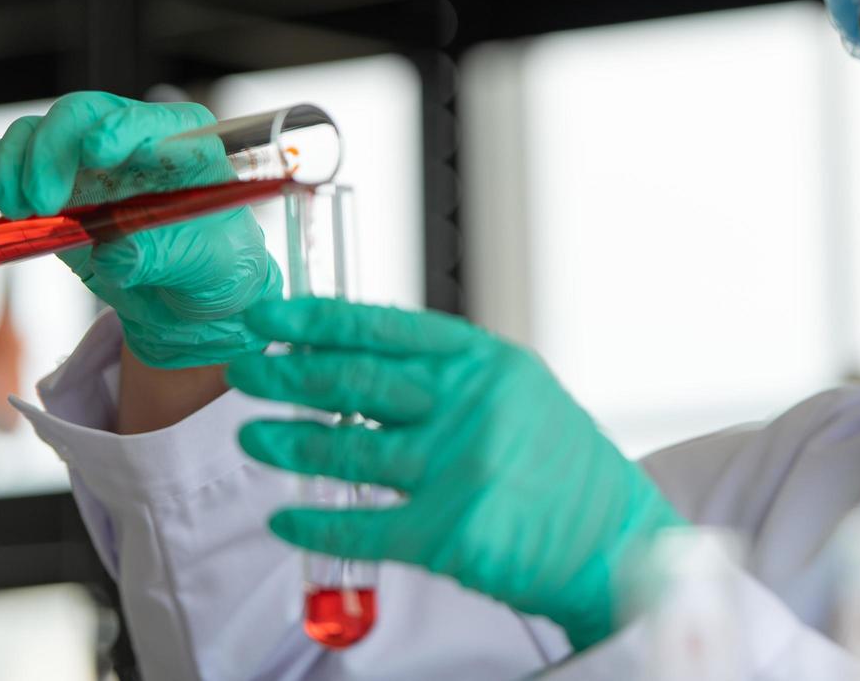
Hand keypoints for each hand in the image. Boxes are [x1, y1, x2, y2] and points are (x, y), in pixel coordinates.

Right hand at [0, 92, 281, 367]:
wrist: (185, 299)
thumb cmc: (215, 269)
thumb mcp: (210, 268)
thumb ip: (165, 256)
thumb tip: (116, 250)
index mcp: (188, 147)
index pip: (154, 120)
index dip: (123, 128)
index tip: (97, 153)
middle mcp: (133, 142)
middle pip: (80, 116)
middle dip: (51, 151)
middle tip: (42, 203)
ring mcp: (87, 161)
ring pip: (37, 133)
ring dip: (15, 165)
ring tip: (20, 210)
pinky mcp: (51, 185)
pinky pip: (7, 160)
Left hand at [226, 298, 686, 650]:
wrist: (613, 541)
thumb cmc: (563, 468)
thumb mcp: (520, 394)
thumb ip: (452, 376)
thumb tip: (361, 361)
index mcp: (488, 363)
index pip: (385, 328)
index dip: (317, 319)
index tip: (270, 317)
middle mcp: (471, 406)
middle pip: (355, 382)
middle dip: (288, 374)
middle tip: (246, 371)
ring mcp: (458, 467)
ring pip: (346, 446)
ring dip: (288, 441)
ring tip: (254, 437)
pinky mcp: (447, 530)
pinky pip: (359, 522)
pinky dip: (314, 521)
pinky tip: (286, 518)